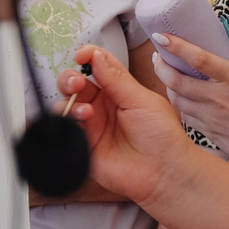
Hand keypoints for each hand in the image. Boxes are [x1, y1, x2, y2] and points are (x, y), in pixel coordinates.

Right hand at [58, 44, 196, 208]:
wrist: (163, 172)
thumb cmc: (162, 137)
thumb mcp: (142, 99)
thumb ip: (116, 78)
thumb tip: (96, 55)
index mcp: (119, 90)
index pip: (97, 66)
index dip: (87, 57)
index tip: (82, 55)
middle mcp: (103, 106)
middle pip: (76, 84)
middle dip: (71, 79)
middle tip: (77, 82)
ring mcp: (92, 126)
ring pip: (66, 105)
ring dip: (70, 102)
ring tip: (86, 112)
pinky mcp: (84, 146)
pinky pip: (65, 130)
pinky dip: (66, 122)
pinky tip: (81, 122)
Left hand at [150, 35, 228, 177]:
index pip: (199, 59)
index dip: (177, 47)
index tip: (163, 37)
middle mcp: (217, 98)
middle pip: (177, 81)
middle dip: (161, 67)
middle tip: (158, 57)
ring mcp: (210, 117)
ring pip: (176, 100)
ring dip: (167, 86)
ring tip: (168, 76)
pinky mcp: (207, 133)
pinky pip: (185, 117)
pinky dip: (179, 106)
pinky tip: (182, 99)